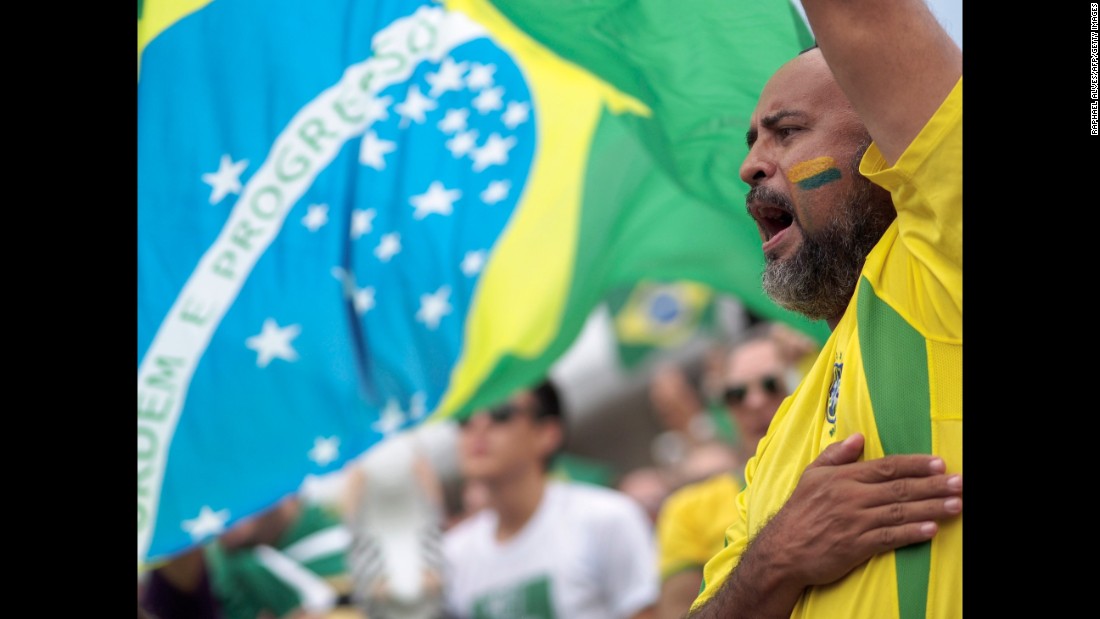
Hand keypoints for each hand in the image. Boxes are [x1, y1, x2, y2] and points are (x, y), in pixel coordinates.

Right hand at [756, 433, 961, 587]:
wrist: (782, 550)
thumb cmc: (799, 511)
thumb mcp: (811, 475)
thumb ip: (835, 455)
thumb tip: (858, 437)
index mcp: (842, 477)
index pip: (886, 466)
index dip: (915, 465)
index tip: (940, 463)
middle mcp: (851, 497)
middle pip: (899, 488)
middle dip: (933, 486)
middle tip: (960, 483)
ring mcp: (855, 522)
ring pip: (899, 512)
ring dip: (931, 508)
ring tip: (956, 505)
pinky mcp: (856, 546)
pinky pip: (889, 538)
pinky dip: (911, 533)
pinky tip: (931, 529)